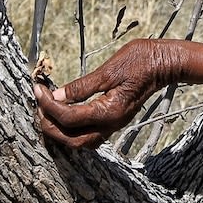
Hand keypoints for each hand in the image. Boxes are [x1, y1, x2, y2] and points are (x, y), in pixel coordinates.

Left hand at [34, 39, 185, 148]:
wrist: (165, 63)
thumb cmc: (141, 61)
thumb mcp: (109, 70)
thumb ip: (82, 86)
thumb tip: (57, 95)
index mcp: (109, 112)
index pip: (69, 117)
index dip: (48, 104)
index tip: (37, 88)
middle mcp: (111, 124)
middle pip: (71, 139)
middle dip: (50, 124)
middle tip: (38, 103)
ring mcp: (114, 124)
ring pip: (80, 141)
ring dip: (60, 130)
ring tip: (46, 110)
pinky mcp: (115, 120)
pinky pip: (88, 134)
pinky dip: (72, 129)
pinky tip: (65, 113)